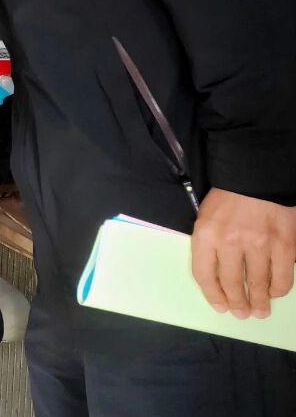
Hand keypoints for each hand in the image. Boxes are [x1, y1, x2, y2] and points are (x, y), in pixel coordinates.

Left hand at [191, 188, 295, 319]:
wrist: (256, 175)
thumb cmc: (229, 198)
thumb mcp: (206, 217)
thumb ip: (208, 245)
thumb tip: (215, 276)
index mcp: (206, 234)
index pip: (204, 274)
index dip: (212, 295)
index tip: (220, 306)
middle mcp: (230, 242)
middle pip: (232, 283)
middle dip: (237, 303)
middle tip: (242, 314)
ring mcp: (259, 244)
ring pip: (258, 284)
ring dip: (259, 302)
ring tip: (260, 312)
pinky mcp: (284, 244)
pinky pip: (282, 277)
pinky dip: (279, 289)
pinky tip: (275, 293)